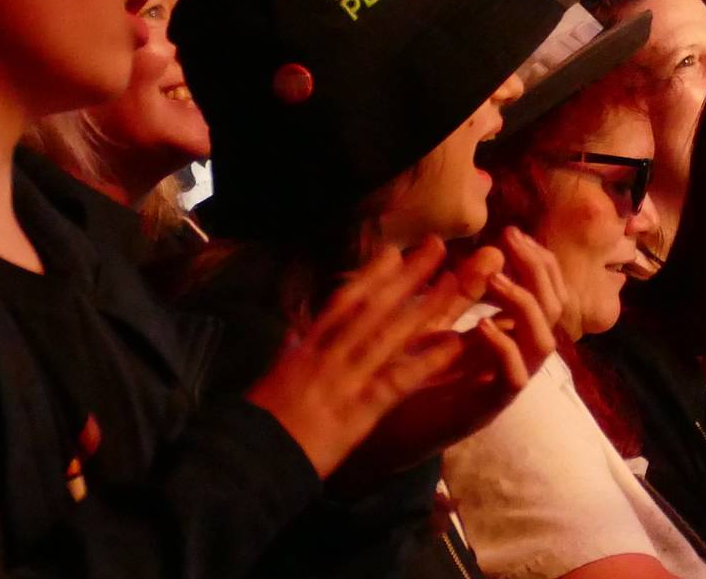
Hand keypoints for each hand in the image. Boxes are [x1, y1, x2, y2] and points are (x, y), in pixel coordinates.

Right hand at [243, 239, 495, 476]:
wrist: (249, 459)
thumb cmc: (258, 423)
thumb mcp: (271, 379)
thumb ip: (289, 353)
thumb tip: (294, 333)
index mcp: (307, 350)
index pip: (342, 304)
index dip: (369, 276)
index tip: (393, 252)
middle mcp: (328, 356)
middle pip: (373, 308)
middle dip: (407, 277)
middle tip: (438, 247)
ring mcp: (344, 380)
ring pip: (391, 335)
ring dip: (426, 307)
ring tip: (455, 282)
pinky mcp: (358, 410)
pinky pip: (398, 380)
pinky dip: (427, 361)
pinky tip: (454, 343)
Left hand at [335, 243, 559, 485]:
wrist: (377, 437)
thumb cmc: (404, 379)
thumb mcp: (432, 323)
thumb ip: (461, 292)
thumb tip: (489, 248)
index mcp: (506, 334)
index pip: (546, 292)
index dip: (536, 261)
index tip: (511, 233)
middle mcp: (514, 357)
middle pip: (555, 310)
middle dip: (537, 271)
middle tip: (512, 242)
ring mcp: (503, 384)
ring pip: (544, 343)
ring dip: (525, 305)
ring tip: (497, 281)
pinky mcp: (485, 410)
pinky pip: (514, 378)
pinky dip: (503, 348)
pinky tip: (480, 326)